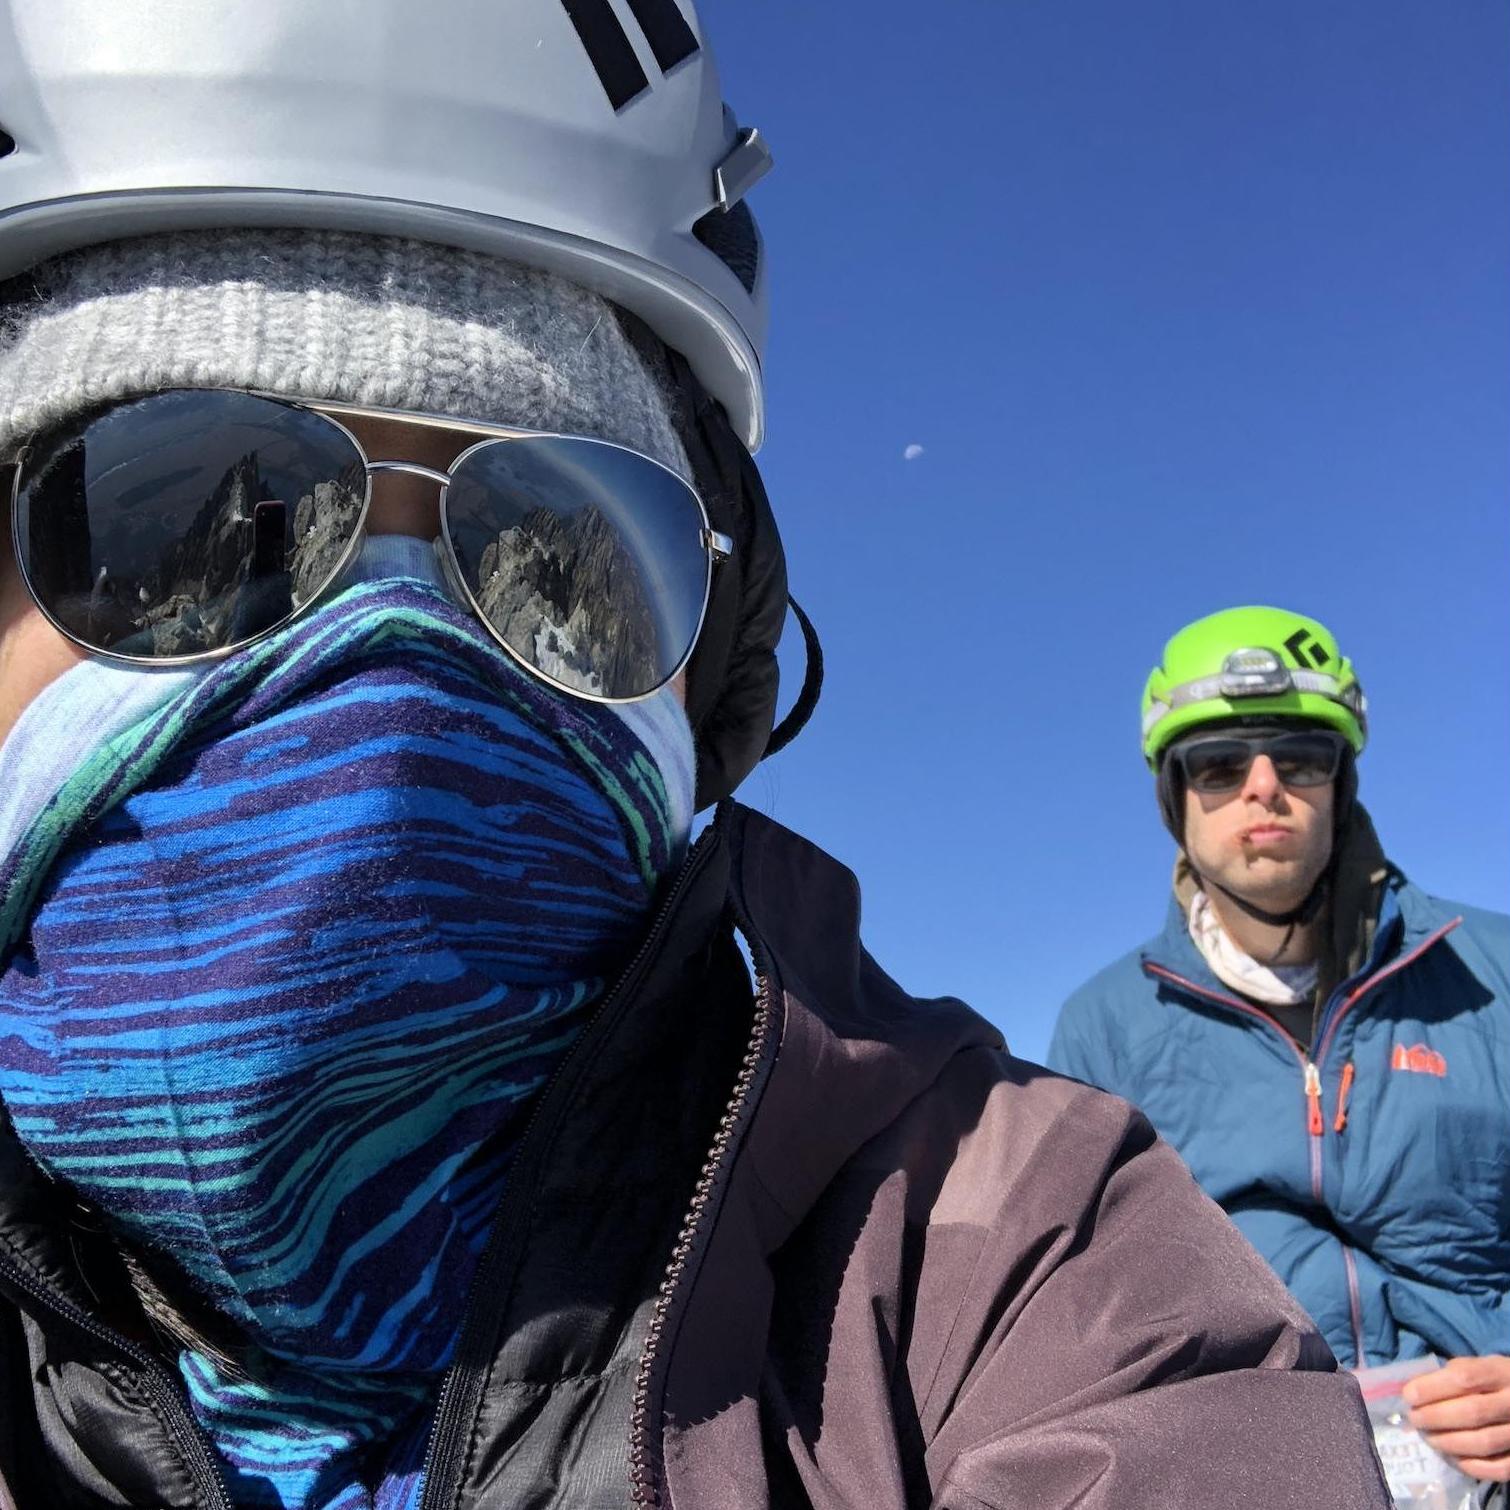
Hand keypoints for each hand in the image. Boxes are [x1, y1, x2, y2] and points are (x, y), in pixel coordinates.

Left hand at [1403, 1355, 1509, 1480]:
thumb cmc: (1496, 1381)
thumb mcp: (1480, 1365)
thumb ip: (1453, 1373)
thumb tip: (1415, 1389)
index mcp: (1501, 1372)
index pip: (1464, 1377)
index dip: (1432, 1387)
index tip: (1409, 1395)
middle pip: (1472, 1412)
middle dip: (1435, 1417)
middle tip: (1414, 1419)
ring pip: (1483, 1442)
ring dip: (1447, 1442)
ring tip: (1428, 1437)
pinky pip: (1498, 1468)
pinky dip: (1469, 1465)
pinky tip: (1450, 1456)